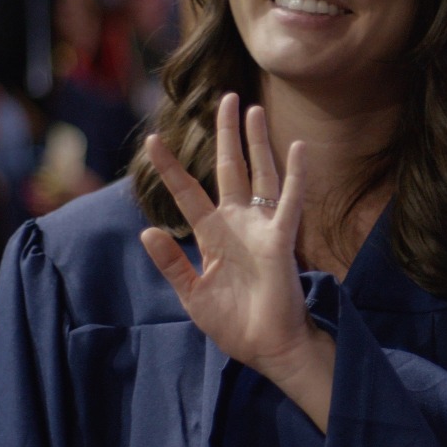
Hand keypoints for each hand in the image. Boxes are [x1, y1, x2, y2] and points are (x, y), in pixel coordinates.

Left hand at [140, 94, 334, 428]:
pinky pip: (289, 202)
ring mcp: (261, 228)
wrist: (267, 347)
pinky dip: (296, 175)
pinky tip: (298, 147)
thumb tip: (148, 230)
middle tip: (225, 98)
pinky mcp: (281, 240)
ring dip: (256, 142)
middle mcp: (238, 224)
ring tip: (252, 109)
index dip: (170, 167)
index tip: (151, 140)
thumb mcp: (192, 294)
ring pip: (259, 174)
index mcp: (214, 236)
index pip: (187, 193)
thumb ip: (171, 263)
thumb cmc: (234, 324)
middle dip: (226, 134)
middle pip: (230, 168)